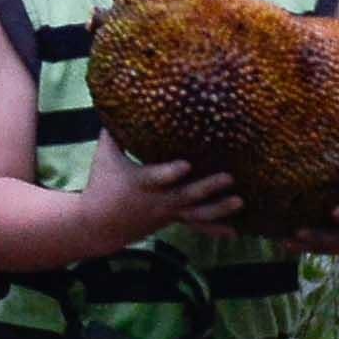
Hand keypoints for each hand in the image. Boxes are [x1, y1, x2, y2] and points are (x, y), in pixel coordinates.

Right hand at [76, 144, 239, 246]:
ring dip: (219, 208)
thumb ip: (113, 134)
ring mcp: (168, 212)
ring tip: (239, 201)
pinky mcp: (172, 219)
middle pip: (186, 195)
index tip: (187, 165)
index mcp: (141, 182)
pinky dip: (214, 229)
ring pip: (196, 213)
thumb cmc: (102, 186)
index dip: (171, 172)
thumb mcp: (104, 158)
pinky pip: (195, 225)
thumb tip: (115, 105)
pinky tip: (234, 233)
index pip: (157, 177)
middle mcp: (158, 199)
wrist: (99, 226)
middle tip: (229, 178)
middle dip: (208, 187)